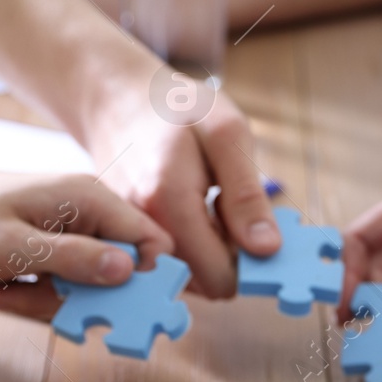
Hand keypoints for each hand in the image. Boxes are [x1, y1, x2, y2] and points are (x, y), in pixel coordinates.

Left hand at [0, 140, 175, 318]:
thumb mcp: (14, 248)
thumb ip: (74, 259)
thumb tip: (128, 270)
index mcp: (87, 199)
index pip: (150, 240)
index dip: (145, 279)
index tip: (116, 309)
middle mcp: (85, 212)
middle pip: (114, 274)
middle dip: (72, 299)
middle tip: (23, 298)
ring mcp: (67, 232)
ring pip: (80, 289)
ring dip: (36, 300)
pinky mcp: (49, 250)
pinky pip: (55, 286)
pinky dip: (23, 294)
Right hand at [95, 86, 280, 298]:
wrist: (115, 97)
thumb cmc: (177, 108)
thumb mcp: (227, 134)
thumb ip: (246, 195)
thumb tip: (267, 249)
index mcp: (168, 203)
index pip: (217, 278)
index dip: (246, 263)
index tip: (252, 227)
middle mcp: (137, 227)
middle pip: (200, 283)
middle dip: (225, 258)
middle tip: (227, 209)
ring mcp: (122, 236)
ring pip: (182, 276)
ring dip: (205, 253)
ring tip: (207, 205)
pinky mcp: (118, 238)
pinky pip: (162, 262)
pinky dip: (183, 246)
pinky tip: (188, 209)